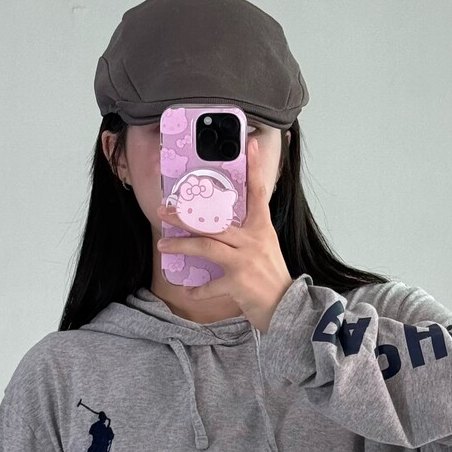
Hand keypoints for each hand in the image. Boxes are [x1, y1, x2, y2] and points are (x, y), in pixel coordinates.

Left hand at [156, 138, 293, 333]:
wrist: (287, 308)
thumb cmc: (272, 278)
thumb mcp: (265, 248)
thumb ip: (247, 235)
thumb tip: (221, 228)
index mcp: (262, 229)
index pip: (258, 192)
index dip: (255, 167)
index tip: (249, 144)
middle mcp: (253, 241)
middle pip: (214, 222)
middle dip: (186, 216)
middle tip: (164, 211)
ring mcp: (245, 261)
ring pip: (207, 247)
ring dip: (182, 246)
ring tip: (163, 245)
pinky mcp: (238, 283)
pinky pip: (210, 285)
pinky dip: (198, 289)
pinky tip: (189, 289)